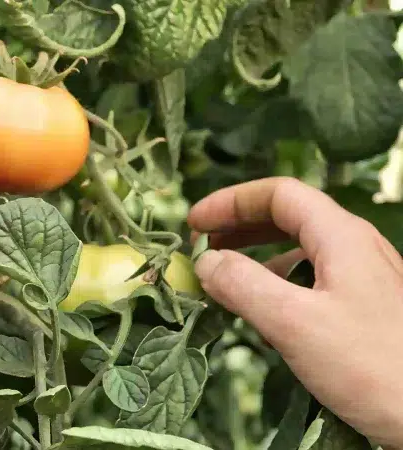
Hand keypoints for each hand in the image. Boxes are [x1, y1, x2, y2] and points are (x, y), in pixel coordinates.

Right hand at [188, 177, 402, 448]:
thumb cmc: (372, 365)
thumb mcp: (294, 323)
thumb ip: (244, 286)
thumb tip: (206, 263)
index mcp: (341, 237)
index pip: (279, 194)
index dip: (231, 202)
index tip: (194, 225)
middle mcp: (355, 247)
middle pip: (290, 216)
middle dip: (240, 226)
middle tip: (203, 246)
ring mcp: (365, 277)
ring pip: (301, 249)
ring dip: (258, 257)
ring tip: (226, 282)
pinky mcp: (367, 307)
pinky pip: (314, 279)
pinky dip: (279, 284)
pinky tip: (265, 315)